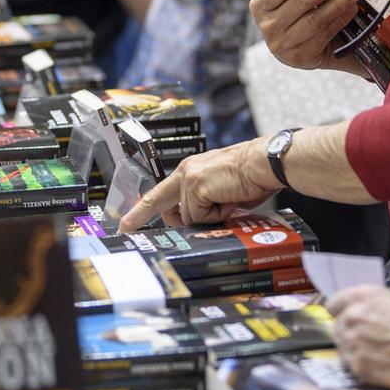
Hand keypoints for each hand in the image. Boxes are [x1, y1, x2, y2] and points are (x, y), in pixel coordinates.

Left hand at [118, 137, 278, 232]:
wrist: (264, 164)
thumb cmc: (251, 177)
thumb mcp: (221, 191)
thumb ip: (204, 203)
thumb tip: (196, 222)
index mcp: (191, 170)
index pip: (159, 193)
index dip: (140, 210)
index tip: (125, 224)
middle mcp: (186, 172)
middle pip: (163, 206)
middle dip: (170, 219)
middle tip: (156, 225)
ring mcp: (189, 179)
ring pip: (189, 217)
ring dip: (211, 216)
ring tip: (230, 201)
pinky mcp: (196, 187)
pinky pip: (201, 216)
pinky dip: (218, 215)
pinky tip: (230, 200)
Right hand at [250, 0, 362, 69]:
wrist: (302, 50)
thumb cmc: (297, 14)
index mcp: (260, 4)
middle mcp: (267, 26)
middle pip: (302, 0)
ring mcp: (282, 44)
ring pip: (316, 18)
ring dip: (339, 2)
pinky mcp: (300, 57)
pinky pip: (324, 34)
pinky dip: (340, 19)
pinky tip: (352, 8)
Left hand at [327, 285, 389, 389]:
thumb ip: (377, 306)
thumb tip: (371, 315)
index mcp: (364, 296)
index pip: (335, 303)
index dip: (341, 312)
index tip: (347, 318)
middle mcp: (353, 317)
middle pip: (338, 327)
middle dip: (351, 333)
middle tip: (369, 340)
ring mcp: (353, 343)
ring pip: (343, 348)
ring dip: (355, 351)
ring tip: (377, 355)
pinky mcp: (358, 367)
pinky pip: (352, 367)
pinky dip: (363, 368)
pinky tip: (381, 366)